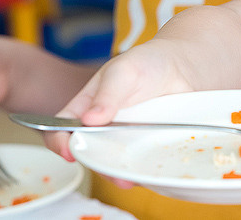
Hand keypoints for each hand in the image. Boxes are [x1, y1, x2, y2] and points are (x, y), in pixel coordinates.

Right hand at [45, 40, 194, 161]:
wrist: (181, 65)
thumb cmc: (146, 62)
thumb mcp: (123, 72)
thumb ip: (107, 94)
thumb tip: (89, 119)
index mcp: (85, 107)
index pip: (60, 128)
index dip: (58, 142)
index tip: (69, 151)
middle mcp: (100, 127)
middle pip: (87, 152)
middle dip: (94, 165)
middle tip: (108, 170)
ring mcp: (123, 137)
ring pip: (112, 161)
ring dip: (116, 173)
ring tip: (127, 178)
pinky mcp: (144, 144)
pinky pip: (138, 161)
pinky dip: (140, 169)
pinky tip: (147, 172)